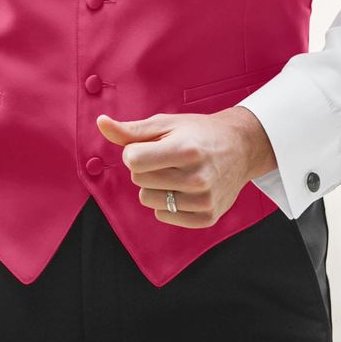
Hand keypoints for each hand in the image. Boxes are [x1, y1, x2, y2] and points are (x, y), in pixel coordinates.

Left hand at [96, 105, 276, 228]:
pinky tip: (185, 188)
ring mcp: (204, 200)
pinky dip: (167, 203)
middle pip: (139, 180)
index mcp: (186, 150)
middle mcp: (197, 178)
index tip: (151, 145)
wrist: (240, 148)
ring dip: (155, 186)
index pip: (133, 161)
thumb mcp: (166, 124)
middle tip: (168, 157)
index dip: (135, 152)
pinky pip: (164, 215)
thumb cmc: (198, 133)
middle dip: (146, 167)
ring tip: (177, 172)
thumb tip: (100, 123)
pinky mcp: (207, 218)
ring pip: (148, 200)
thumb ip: (131, 130)